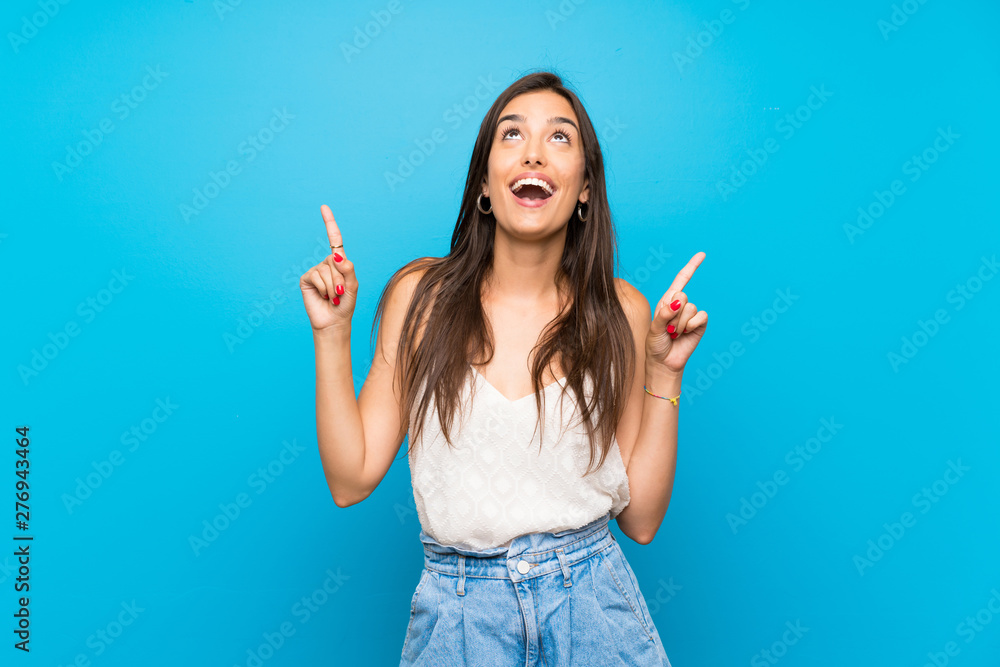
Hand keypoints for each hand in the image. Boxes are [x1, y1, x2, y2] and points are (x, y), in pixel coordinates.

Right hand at [299, 205, 357, 331]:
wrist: (334, 322)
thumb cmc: (345, 305)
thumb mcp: (353, 287)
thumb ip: (348, 270)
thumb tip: (337, 255)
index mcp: (339, 263)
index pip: (334, 240)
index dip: (329, 223)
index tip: (323, 207)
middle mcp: (326, 263)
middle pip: (335, 261)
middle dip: (341, 279)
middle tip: (341, 293)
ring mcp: (315, 271)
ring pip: (326, 271)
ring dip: (333, 287)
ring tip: (333, 297)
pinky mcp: (306, 279)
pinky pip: (317, 277)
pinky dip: (324, 288)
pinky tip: (325, 297)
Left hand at [646, 252, 707, 373]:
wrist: (664, 362)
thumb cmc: (655, 344)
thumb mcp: (654, 328)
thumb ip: (664, 314)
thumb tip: (678, 301)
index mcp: (667, 301)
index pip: (681, 280)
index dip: (691, 267)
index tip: (702, 255)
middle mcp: (680, 305)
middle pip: (682, 295)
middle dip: (673, 313)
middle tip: (668, 328)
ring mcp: (691, 315)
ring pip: (690, 307)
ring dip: (680, 323)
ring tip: (674, 333)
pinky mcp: (700, 324)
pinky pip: (700, 316)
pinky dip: (691, 325)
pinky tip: (685, 334)